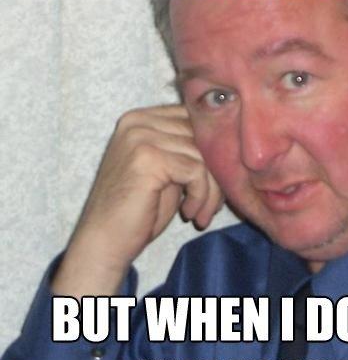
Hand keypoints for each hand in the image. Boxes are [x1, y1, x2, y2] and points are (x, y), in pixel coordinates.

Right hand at [52, 105, 221, 295]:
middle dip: (216, 173)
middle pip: (201, 136)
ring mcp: (140, 137)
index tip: (216, 182)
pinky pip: (196, 171)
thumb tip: (230, 139)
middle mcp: (138, 121)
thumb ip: (187, 148)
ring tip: (202, 213)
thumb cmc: (139, 209)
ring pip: (203, 156)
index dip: (214, 150)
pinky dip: (201, 195)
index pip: (195, 119)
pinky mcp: (148, 158)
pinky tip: (190, 213)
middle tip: (212, 204)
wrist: (106, 241)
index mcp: (141, 118)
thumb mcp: (168, 170)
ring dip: (211, 190)